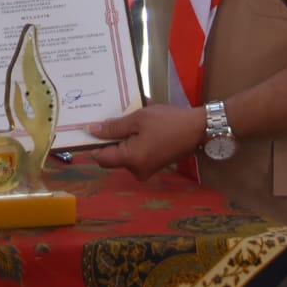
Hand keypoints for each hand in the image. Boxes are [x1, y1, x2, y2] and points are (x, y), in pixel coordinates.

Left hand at [89, 104, 205, 180]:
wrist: (198, 129)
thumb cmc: (168, 122)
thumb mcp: (138, 119)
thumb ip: (113, 127)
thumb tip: (91, 130)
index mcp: (131, 159)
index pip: (101, 157)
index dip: (92, 144)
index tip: (88, 129)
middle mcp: (137, 170)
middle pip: (112, 157)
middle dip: (109, 139)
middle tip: (108, 119)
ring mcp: (146, 169)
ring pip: (125, 153)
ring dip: (123, 136)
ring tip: (128, 116)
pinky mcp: (154, 164)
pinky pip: (136, 152)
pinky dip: (134, 139)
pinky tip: (139, 122)